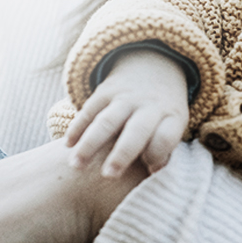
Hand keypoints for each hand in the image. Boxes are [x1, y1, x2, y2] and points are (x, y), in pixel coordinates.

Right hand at [65, 49, 189, 176]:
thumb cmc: (163, 112)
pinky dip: (77, 128)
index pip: (165, 137)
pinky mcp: (105, 91)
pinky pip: (88, 111)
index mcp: (171, 116)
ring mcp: (126, 97)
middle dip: (122, 154)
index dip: (158, 154)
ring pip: (106, 121)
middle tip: (108, 176)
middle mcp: (149, 105)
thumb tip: (153, 173)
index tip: (150, 170)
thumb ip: (165, 148)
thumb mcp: (174, 125)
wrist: (154, 67)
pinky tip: (68, 146)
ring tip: (75, 166)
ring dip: (89, 144)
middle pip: (136, 131)